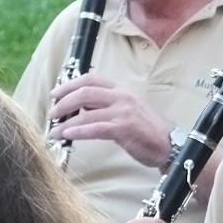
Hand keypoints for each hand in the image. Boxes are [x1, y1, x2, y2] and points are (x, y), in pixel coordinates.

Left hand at [48, 72, 172, 167]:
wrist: (169, 144)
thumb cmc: (147, 128)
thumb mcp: (129, 107)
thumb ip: (107, 103)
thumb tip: (80, 107)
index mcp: (123, 89)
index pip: (91, 79)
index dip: (69, 85)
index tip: (55, 94)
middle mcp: (123, 96)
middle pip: (84, 93)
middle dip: (63, 103)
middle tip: (52, 114)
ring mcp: (123, 112)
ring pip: (85, 113)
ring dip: (65, 122)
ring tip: (54, 131)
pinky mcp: (123, 129)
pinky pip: (93, 128)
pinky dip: (77, 131)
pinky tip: (66, 135)